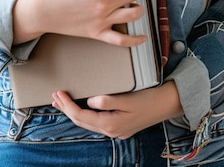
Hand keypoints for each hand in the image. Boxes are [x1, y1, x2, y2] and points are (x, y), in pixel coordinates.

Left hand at [52, 81, 182, 138]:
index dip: (67, 105)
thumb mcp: (129, 98)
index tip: (58, 93)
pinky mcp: (120, 126)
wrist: (168, 104)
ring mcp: (116, 130)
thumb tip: (90, 102)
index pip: (81, 116)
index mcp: (111, 124)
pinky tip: (82, 107)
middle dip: (67, 109)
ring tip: (63, 101)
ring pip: (88, 123)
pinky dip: (86, 114)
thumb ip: (108, 101)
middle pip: (82, 121)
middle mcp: (112, 131)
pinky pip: (97, 121)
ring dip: (74, 111)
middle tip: (55, 96)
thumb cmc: (150, 98)